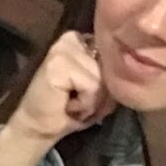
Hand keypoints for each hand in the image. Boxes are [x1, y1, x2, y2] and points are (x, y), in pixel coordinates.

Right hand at [5, 31, 113, 146]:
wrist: (39, 127)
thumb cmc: (71, 109)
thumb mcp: (99, 87)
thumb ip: (111, 73)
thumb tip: (126, 69)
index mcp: (80, 40)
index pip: (113, 54)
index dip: (106, 80)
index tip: (85, 90)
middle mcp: (70, 38)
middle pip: (109, 66)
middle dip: (101, 91)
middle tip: (79, 100)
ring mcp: (62, 48)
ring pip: (101, 77)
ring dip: (93, 99)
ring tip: (75, 103)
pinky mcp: (58, 63)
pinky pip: (92, 86)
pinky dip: (85, 103)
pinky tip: (68, 105)